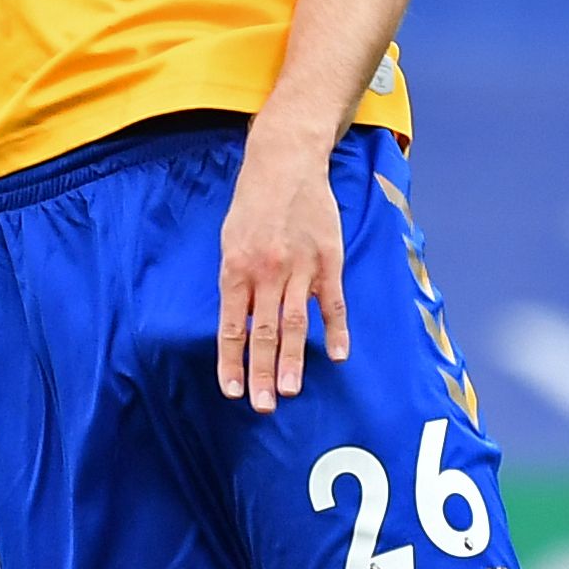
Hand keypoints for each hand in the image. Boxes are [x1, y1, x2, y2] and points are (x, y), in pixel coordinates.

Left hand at [214, 144, 348, 411]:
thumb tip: (239, 325)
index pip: (232, 328)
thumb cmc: (252, 205)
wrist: (285, 163)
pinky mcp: (328, 260)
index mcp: (236, 270)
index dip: (232, 362)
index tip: (233, 391)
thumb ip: (235, 283)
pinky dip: (337, 329)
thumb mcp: (229, 241)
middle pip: (265, 333)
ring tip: (291, 390)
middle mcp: (267, 273)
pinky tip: (339, 355)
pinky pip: (333, 302)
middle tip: (265, 405)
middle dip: (263, 372)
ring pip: (297, 323)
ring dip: (295, 360)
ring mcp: (300, 267)